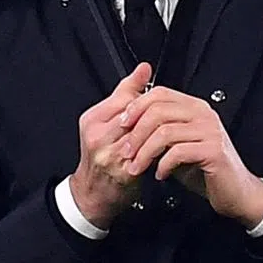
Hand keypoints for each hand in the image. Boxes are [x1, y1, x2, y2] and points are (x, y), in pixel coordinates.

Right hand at [69, 63, 151, 228]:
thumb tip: (144, 69)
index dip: (145, 101)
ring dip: (158, 134)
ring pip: (144, 135)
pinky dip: (160, 151)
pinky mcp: (125, 172)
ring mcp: (111, 155)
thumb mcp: (106, 121)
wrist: (93, 194)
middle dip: (154, 117)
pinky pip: (148, 155)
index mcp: (92, 120)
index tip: (157, 102)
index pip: (125, 99)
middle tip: (167, 118)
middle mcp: (99, 137)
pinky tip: (167, 148)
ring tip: (170, 131)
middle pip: (136, 116)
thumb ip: (125, 93)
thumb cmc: (101, 155)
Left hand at [120, 86, 262, 227]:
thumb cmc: (205, 170)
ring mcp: (210, 131)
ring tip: (137, 167)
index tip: (122, 123)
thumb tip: (129, 125)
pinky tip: (160, 175)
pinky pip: (178, 152)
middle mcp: (203, 114)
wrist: (235, 192)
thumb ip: (158, 132)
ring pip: (165, 131)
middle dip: (136, 132)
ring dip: (145, 152)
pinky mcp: (214, 150)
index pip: (160, 93)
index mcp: (194, 107)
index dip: (137, 106)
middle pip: (159, 110)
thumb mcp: (176, 146)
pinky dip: (163, 165)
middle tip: (126, 150)